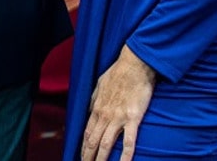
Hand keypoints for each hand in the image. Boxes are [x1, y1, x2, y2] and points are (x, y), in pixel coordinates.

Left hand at [81, 45, 156, 160]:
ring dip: (101, 159)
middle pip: (93, 141)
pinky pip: (129, 141)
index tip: (82, 156)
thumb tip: (90, 111)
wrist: (134, 66)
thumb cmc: (117, 74)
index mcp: (96, 108)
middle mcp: (104, 115)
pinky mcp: (133, 118)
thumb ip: (94, 100)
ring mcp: (118, 118)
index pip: (86, 132)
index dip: (83, 146)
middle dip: (88, 156)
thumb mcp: (99, 86)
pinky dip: (125, 155)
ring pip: (106, 144)